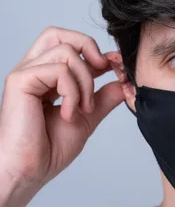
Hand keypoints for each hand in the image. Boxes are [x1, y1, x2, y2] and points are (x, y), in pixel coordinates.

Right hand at [0, 26, 124, 187]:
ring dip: (85, 82)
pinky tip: (67, 114)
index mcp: (45, 77)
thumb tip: (122, 82)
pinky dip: (72, 92)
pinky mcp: (20, 80)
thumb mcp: (86, 118)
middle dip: (89, 47)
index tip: (117, 71)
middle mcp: (32, 70)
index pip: (70, 46)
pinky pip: (59, 70)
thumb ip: (103, 98)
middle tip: (103, 72)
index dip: (98, 54)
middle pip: (60, 34)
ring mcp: (25, 73)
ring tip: (81, 109)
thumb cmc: (47, 150)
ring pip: (66, 51)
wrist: (29, 171)